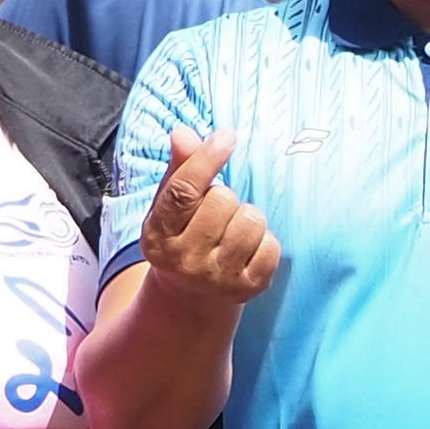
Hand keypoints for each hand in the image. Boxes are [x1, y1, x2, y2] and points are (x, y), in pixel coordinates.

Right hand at [136, 131, 279, 308]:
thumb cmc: (182, 235)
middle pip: (223, 199)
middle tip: (215, 215)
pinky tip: (246, 251)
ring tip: (231, 231)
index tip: (227, 136)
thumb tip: (184, 133)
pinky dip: (264, 241)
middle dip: (225, 197)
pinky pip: (271, 245)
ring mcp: (217, 278)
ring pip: (251, 220)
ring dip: (246, 217)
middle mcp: (184, 261)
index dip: (207, 159)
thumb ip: (180, 167)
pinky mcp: (248, 288)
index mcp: (158, 236)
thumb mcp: (170, 204)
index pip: (183, 191)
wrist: (191, 295)